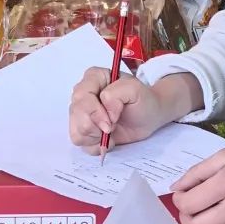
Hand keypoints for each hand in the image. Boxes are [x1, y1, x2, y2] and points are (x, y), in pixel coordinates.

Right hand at [69, 69, 200, 148]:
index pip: (81, 96)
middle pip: (76, 115)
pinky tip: (108, 139)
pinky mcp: (83, 129)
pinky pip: (80, 143)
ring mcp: (80, 113)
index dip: (94, 112)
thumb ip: (116, 94)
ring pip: (76, 131)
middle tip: (113, 128)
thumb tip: (105, 113)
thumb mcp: (135, 89)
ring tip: (111, 132)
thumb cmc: (142, 100)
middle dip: (96, 127)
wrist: (148, 116)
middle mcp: (83, 94)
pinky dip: (95, 145)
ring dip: (95, 137)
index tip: (112, 121)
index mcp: (93, 78)